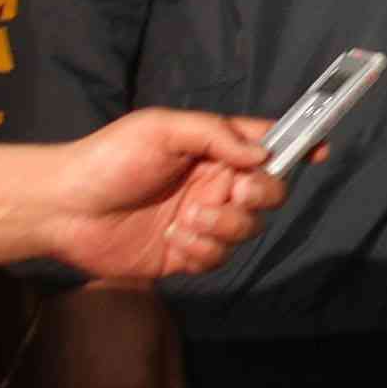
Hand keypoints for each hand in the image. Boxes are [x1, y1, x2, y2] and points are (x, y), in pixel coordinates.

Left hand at [41, 110, 284, 283]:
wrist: (66, 209)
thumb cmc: (110, 158)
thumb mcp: (162, 129)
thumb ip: (216, 135)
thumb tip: (262, 155)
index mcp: (213, 149)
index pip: (268, 144)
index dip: (298, 145)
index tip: (320, 151)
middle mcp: (214, 184)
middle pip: (269, 192)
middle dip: (259, 195)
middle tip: (232, 193)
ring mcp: (203, 220)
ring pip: (247, 230)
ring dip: (223, 227)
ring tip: (185, 220)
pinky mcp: (187, 254)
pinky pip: (219, 258)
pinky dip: (201, 251)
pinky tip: (173, 241)